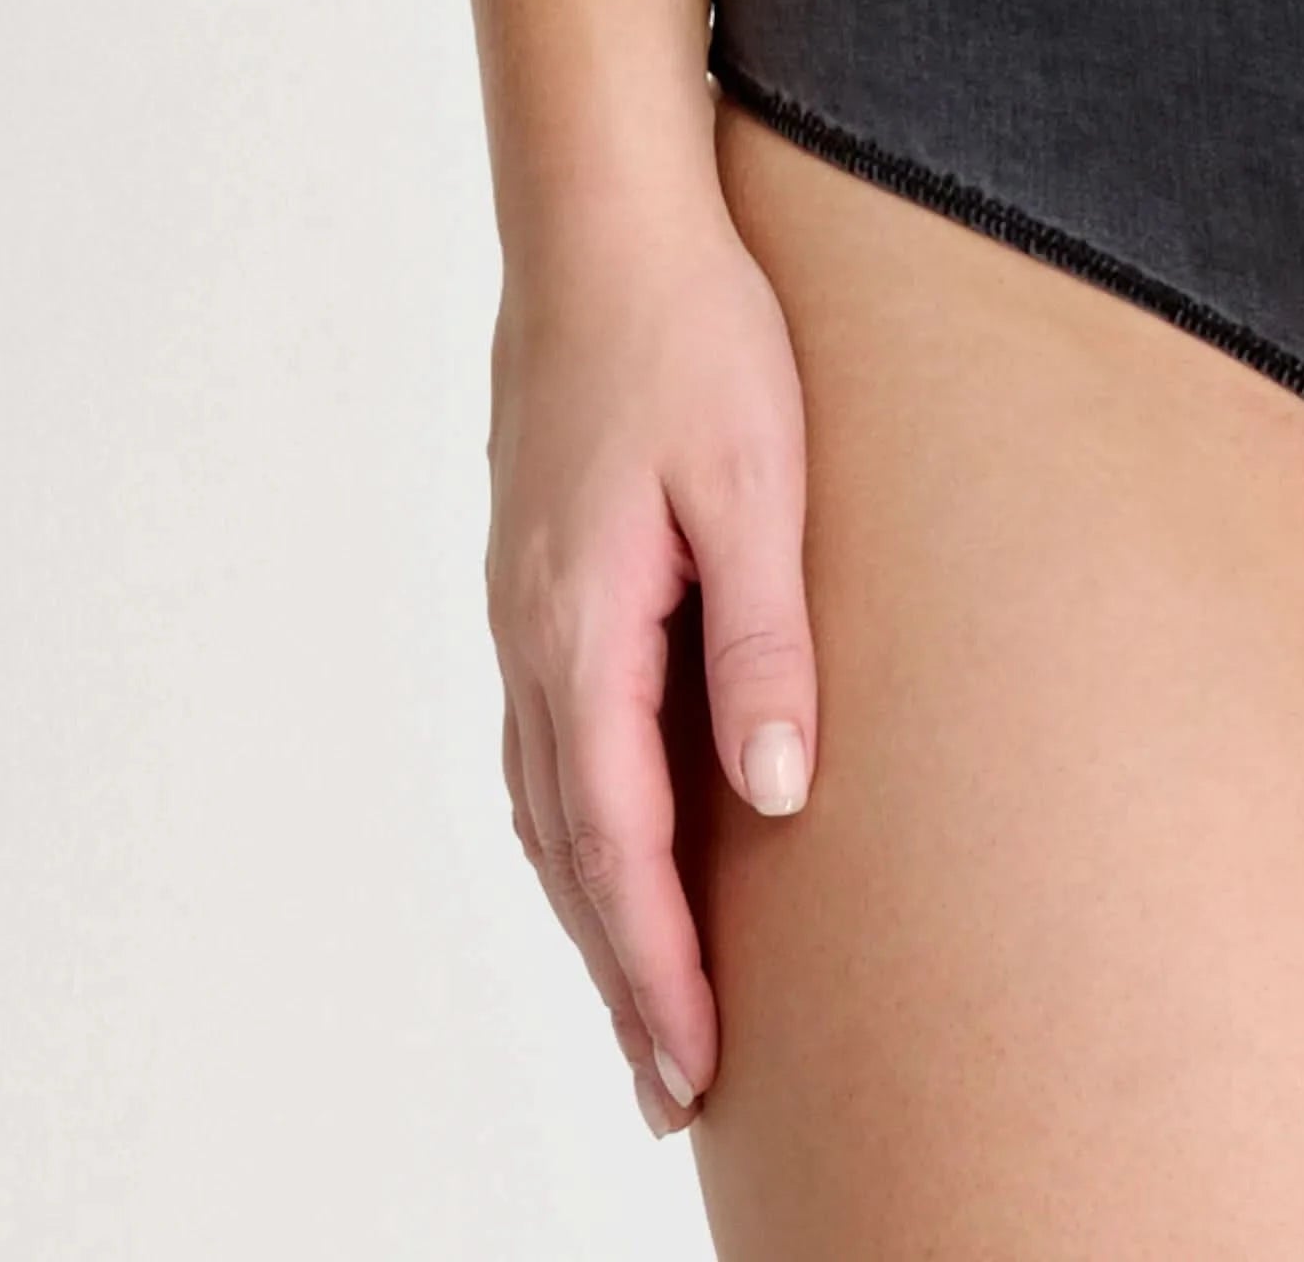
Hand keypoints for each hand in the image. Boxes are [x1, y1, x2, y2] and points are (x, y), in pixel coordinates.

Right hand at [485, 173, 818, 1136]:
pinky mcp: (538, 574)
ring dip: (594, 909)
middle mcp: (533, 636)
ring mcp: (524, 607)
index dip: (657, 965)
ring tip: (650, 1000)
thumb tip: (779, 797)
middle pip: (569, 851)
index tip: (692, 1065)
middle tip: (674, 1086)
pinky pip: (548, 739)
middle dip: (623, 973)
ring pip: (548, 803)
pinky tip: (612, 846)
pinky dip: (577, 824)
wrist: (605, 217)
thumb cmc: (695, 329)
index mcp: (583, 627)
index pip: (618, 845)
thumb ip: (764, 640)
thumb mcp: (758, 481)